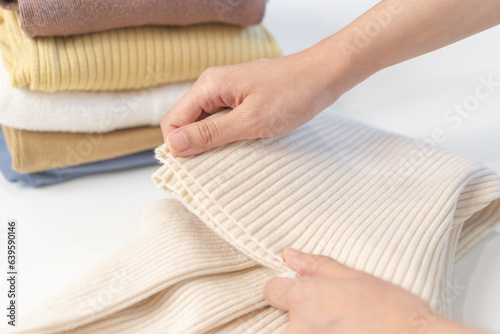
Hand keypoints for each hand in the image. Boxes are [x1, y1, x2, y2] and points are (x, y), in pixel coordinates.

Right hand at [160, 45, 345, 155]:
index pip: (173, 121)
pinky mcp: (241, 96)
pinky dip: (230, 133)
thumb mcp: (251, 121)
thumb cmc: (293, 94)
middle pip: (187, 121)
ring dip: (215, 140)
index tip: (198, 166)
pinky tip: (246, 142)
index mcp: (209, 86)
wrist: (324, 75)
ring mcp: (228, 90)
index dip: (180, 146)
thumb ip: (211, 133)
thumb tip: (174, 144)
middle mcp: (213, 85)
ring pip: (205, 122)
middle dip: (197, 144)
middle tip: (221, 162)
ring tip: (237, 151)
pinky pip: (223, 118)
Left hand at [264, 248, 485, 333]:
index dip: (285, 290)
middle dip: (306, 318)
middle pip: (286, 321)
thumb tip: (290, 255)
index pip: (271, 291)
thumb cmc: (394, 312)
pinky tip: (351, 333)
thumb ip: (318, 267)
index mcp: (305, 299)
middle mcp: (298, 328)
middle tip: (339, 319)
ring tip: (348, 329)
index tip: (300, 293)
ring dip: (317, 332)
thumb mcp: (356, 278)